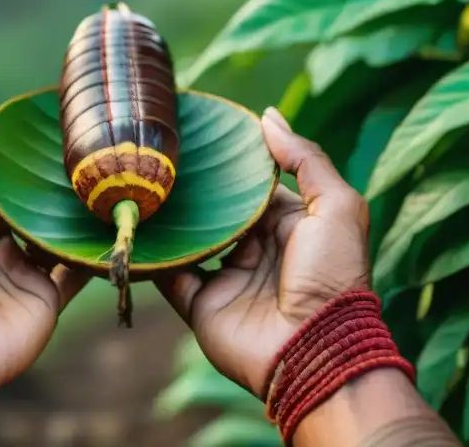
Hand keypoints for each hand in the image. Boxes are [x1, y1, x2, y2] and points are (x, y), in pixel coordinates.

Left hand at [0, 109, 90, 402]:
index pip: (0, 183)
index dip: (20, 161)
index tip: (50, 132)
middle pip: (34, 206)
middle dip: (56, 185)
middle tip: (90, 154)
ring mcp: (25, 271)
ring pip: (59, 233)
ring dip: (79, 213)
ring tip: (109, 180)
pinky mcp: (48, 296)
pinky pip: (77, 269)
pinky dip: (95, 251)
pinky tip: (116, 222)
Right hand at [155, 107, 370, 398]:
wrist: (316, 352)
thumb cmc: (333, 274)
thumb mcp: (336, 207)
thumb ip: (305, 160)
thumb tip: (268, 117)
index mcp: (286, 224)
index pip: (251, 184)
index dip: (230, 160)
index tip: (200, 130)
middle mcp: (254, 248)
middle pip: (216, 209)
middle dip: (193, 186)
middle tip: (158, 154)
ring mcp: (226, 277)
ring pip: (188, 239)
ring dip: (167, 218)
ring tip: (137, 183)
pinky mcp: (201, 305)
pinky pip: (169, 276)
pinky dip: (151, 257)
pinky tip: (131, 227)